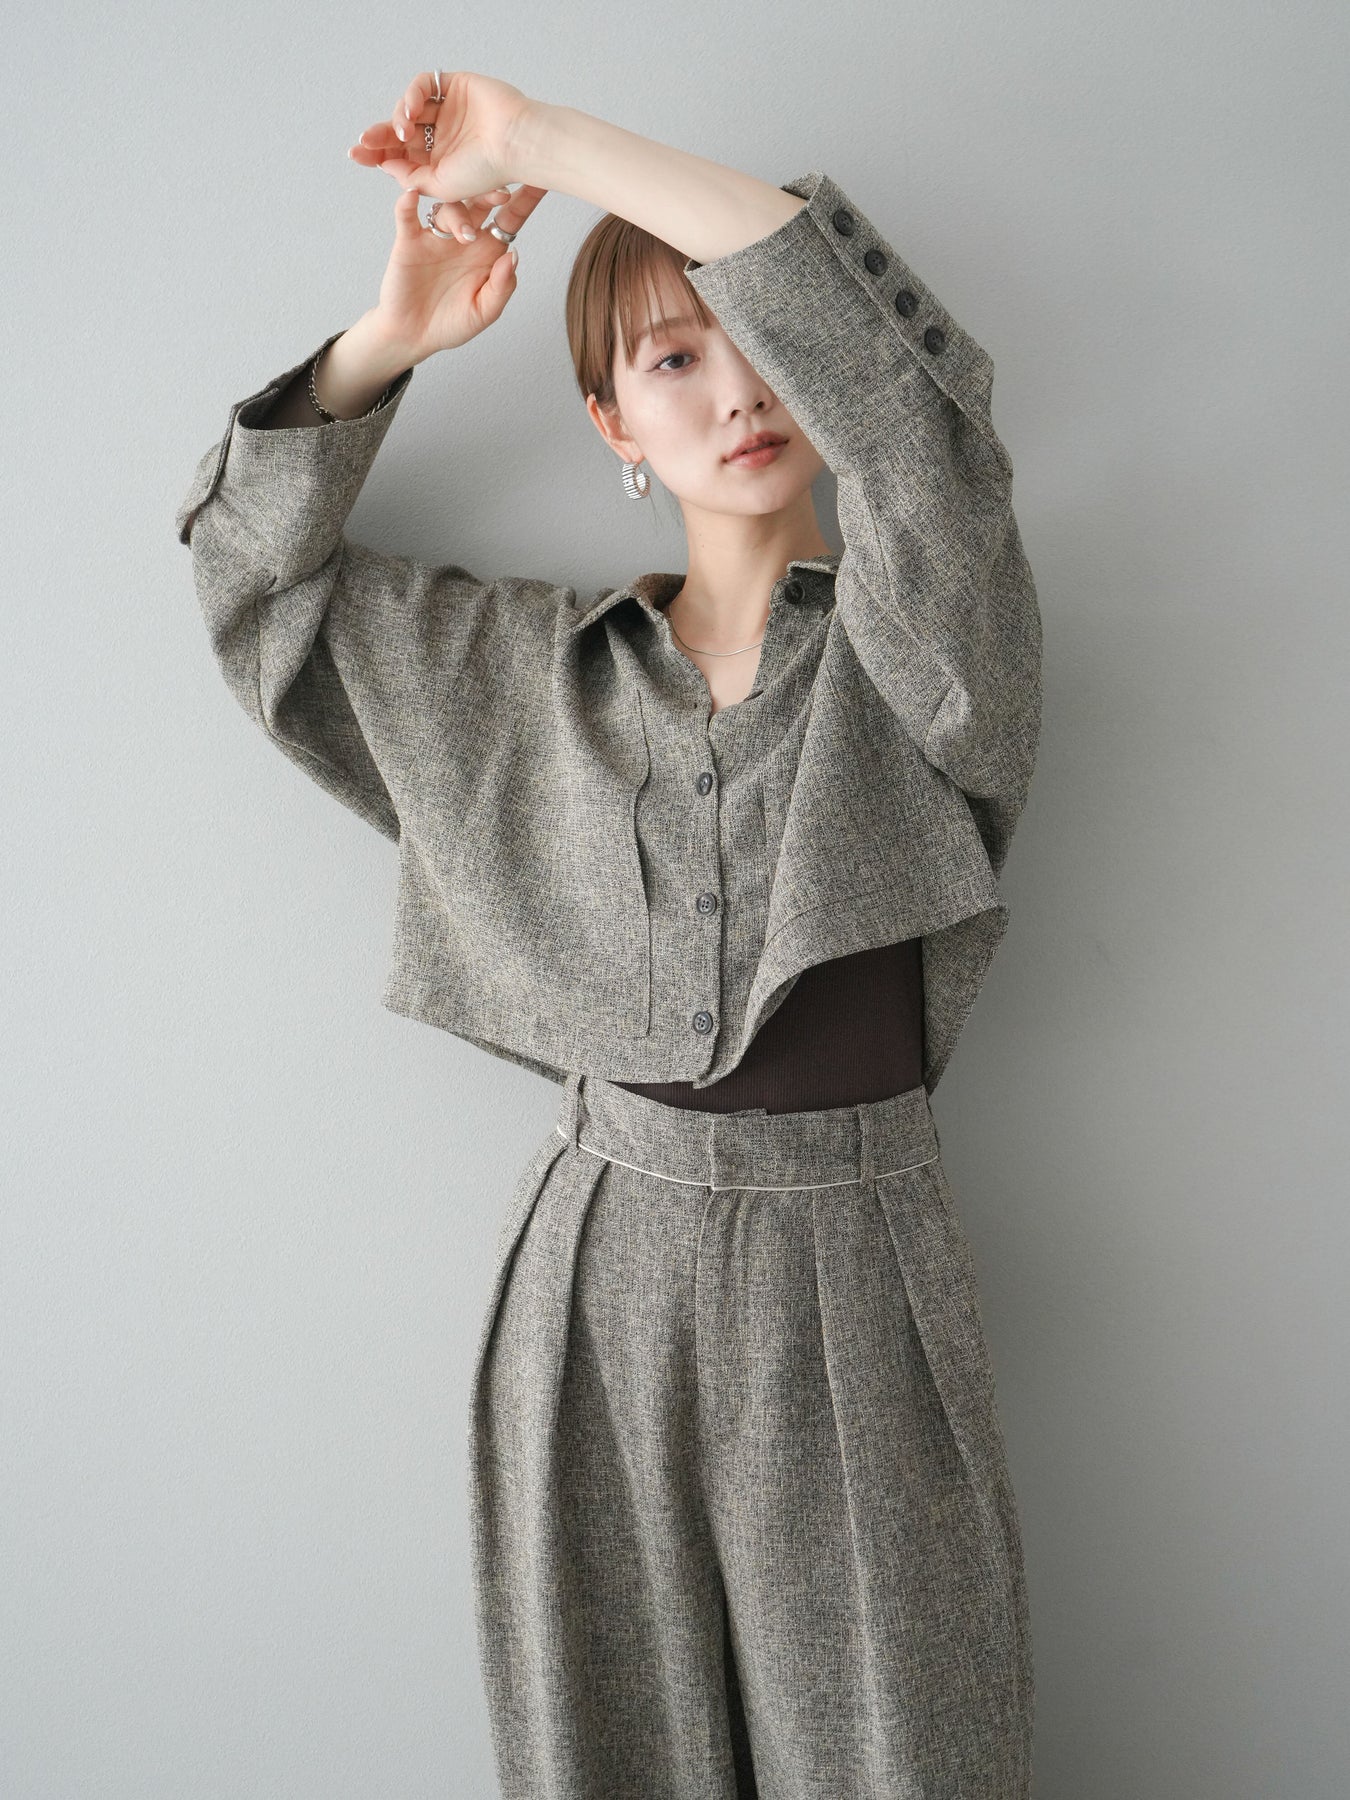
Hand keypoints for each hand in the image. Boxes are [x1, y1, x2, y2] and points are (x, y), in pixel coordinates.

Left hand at [347, 69, 536, 208]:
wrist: (514, 144)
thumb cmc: (485, 171)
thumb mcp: (439, 186)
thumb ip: (411, 178)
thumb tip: (387, 165)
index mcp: (440, 161)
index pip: (401, 155)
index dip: (378, 154)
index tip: (357, 156)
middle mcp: (443, 136)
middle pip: (401, 132)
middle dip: (379, 136)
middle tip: (363, 142)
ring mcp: (448, 110)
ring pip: (410, 108)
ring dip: (398, 118)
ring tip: (402, 131)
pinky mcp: (454, 86)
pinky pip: (423, 85)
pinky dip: (412, 95)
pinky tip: (411, 111)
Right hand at [364, 179, 548, 362]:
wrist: (413, 336)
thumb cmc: (451, 324)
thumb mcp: (484, 312)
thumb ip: (501, 287)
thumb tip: (514, 255)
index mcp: (488, 251)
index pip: (509, 219)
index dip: (524, 201)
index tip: (540, 181)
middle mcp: (464, 236)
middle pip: (479, 202)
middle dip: (491, 191)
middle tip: (502, 191)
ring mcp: (436, 236)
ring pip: (448, 207)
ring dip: (457, 213)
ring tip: (464, 235)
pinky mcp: (409, 241)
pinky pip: (407, 216)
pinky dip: (407, 204)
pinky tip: (412, 196)